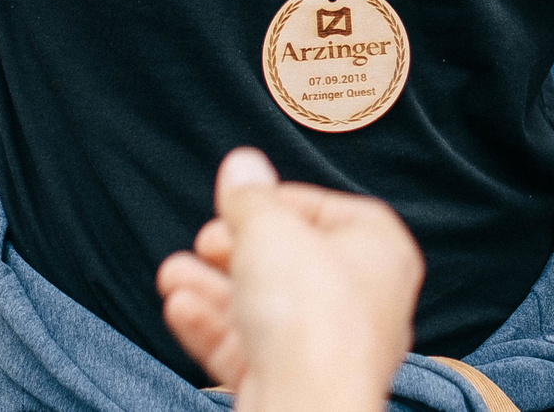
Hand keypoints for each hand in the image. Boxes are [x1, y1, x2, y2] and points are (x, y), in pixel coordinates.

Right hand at [158, 147, 421, 411]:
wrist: (308, 404)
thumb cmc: (311, 314)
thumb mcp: (268, 228)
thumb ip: (250, 196)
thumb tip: (243, 165)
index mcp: (380, 250)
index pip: (327, 210)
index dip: (276, 201)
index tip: (239, 200)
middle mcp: (364, 300)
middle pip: (291, 262)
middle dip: (235, 248)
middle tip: (207, 240)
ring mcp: (329, 347)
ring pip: (266, 307)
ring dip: (213, 287)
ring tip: (173, 273)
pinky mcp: (297, 381)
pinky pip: (252, 347)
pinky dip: (214, 326)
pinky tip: (179, 308)